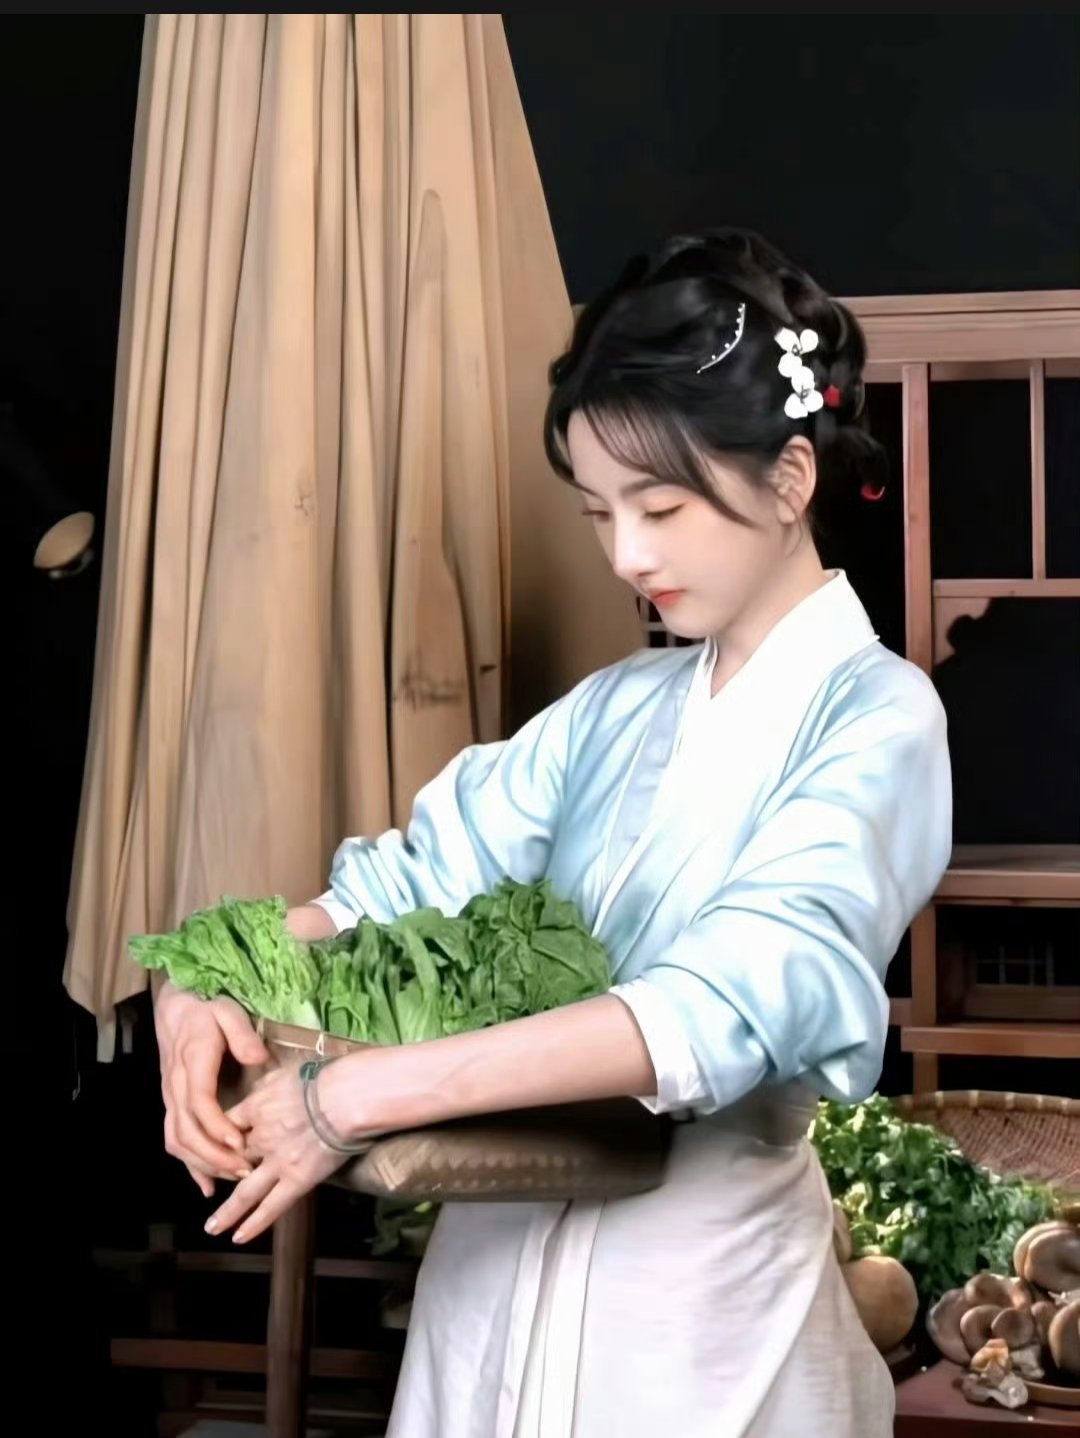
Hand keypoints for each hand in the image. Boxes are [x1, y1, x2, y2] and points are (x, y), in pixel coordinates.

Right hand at [155, 982, 268, 1196]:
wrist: (174, 1007)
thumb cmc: (205, 1008)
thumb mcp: (226, 1009)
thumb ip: (241, 1033)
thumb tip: (258, 1058)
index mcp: (192, 1061)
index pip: (199, 1101)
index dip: (216, 1125)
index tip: (239, 1142)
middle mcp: (176, 1085)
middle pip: (186, 1130)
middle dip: (213, 1156)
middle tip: (245, 1169)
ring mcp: (170, 1098)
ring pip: (177, 1140)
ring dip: (203, 1163)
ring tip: (235, 1175)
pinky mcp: (172, 1105)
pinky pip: (174, 1140)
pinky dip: (189, 1165)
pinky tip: (208, 1185)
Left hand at [204, 1065, 346, 1243]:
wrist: (345, 1096)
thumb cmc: (323, 1077)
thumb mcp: (284, 1071)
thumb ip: (267, 1084)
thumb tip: (261, 1088)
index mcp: (256, 1107)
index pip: (227, 1125)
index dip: (220, 1136)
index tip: (215, 1143)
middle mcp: (260, 1138)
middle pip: (231, 1159)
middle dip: (219, 1174)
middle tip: (209, 1187)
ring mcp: (276, 1162)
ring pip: (244, 1192)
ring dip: (226, 1212)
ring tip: (212, 1227)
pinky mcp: (296, 1180)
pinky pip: (272, 1207)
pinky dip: (254, 1224)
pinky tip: (239, 1236)